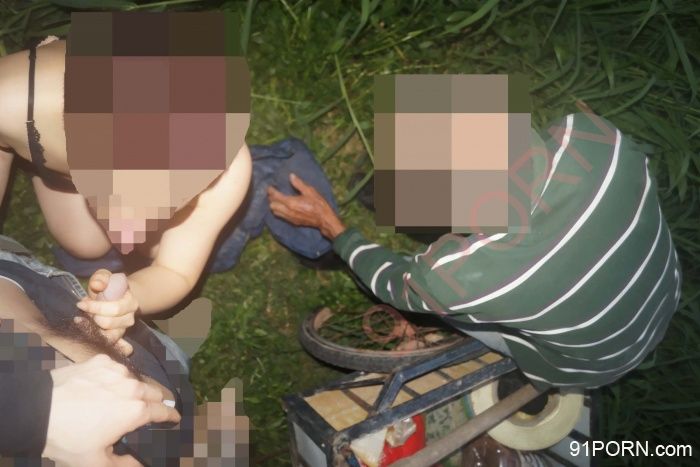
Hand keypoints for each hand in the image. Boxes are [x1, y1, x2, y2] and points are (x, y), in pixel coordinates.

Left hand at [43, 354, 180, 466]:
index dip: (171, 416)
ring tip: (125, 398)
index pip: (164, 411)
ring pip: (136, 379)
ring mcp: (116, 371)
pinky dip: (117, 377)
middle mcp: (132, 386)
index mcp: (136, 410)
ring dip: (136, 389)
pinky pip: (117, 369)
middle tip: (150, 411)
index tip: (174, 418)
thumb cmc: (68, 438)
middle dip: (155, 402)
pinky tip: (106, 386)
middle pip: (154, 392)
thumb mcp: (96, 461)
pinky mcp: (100, 361)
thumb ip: (125, 466)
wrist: (36, 410)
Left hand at [77, 270, 136, 355]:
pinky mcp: (117, 337)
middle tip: (84, 311)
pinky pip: (109, 342)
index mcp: (131, 302)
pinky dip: (98, 338)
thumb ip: (101, 278)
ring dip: (94, 328)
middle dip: (93, 317)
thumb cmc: (108, 287)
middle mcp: (130, 317)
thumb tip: (98, 285)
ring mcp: (124, 328)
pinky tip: (87, 331)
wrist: (116, 298)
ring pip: (109, 335)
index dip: (96, 307)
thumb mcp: (104, 277)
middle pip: (110, 322)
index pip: (115, 309)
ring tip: (85, 319)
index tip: (81, 304)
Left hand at [267, 173, 345, 238]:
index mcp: (291, 202)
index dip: (271, 191)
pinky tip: (283, 207)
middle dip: (271, 199)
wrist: (324, 219)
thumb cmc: (318, 204)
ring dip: (274, 205)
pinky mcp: (292, 222)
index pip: (275, 196)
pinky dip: (279, 211)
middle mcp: (287, 211)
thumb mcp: (310, 191)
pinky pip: (281, 216)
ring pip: (275, 212)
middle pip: (272, 205)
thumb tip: (291, 176)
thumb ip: (299, 184)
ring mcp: (289, 217)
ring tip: (277, 200)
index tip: (270, 187)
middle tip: (274, 193)